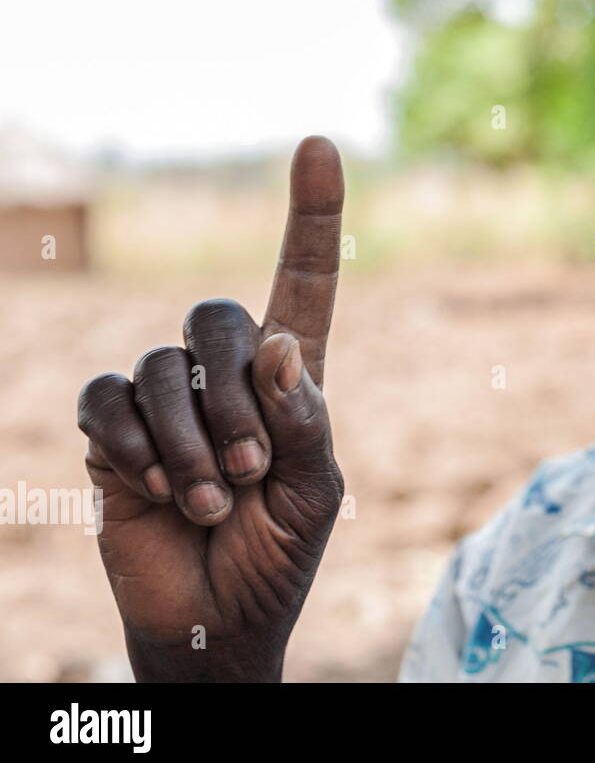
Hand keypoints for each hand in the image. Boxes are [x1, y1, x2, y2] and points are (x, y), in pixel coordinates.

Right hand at [77, 136, 344, 681]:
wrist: (218, 620)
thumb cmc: (279, 552)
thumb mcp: (316, 490)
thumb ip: (305, 418)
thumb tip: (278, 343)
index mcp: (291, 378)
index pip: (303, 281)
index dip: (312, 214)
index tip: (320, 142)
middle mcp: (226, 376)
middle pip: (217, 316)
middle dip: (233, 392)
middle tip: (251, 468)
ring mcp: (165, 400)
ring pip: (158, 367)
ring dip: (190, 441)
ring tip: (211, 501)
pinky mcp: (114, 432)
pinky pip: (107, 401)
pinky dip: (134, 444)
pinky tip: (159, 489)